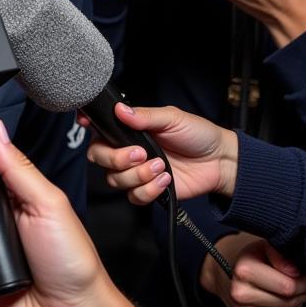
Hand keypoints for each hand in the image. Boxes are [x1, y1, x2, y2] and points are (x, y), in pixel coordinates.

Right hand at [86, 102, 238, 202]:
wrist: (219, 161)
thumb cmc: (197, 134)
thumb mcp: (172, 118)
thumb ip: (145, 116)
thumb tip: (120, 110)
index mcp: (128, 130)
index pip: (98, 130)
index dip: (88, 127)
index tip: (86, 125)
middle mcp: (127, 151)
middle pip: (98, 157)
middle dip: (116, 158)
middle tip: (140, 154)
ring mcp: (135, 172)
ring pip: (115, 179)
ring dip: (138, 175)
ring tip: (161, 167)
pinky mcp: (147, 191)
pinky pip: (134, 196)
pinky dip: (149, 190)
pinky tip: (165, 180)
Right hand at [200, 234, 305, 306]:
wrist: (228, 276)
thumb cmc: (251, 260)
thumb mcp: (263, 247)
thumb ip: (279, 253)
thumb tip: (295, 271)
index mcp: (243, 272)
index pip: (287, 286)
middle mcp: (241, 294)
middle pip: (289, 301)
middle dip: (304, 293)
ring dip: (297, 303)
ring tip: (293, 291)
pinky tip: (284, 301)